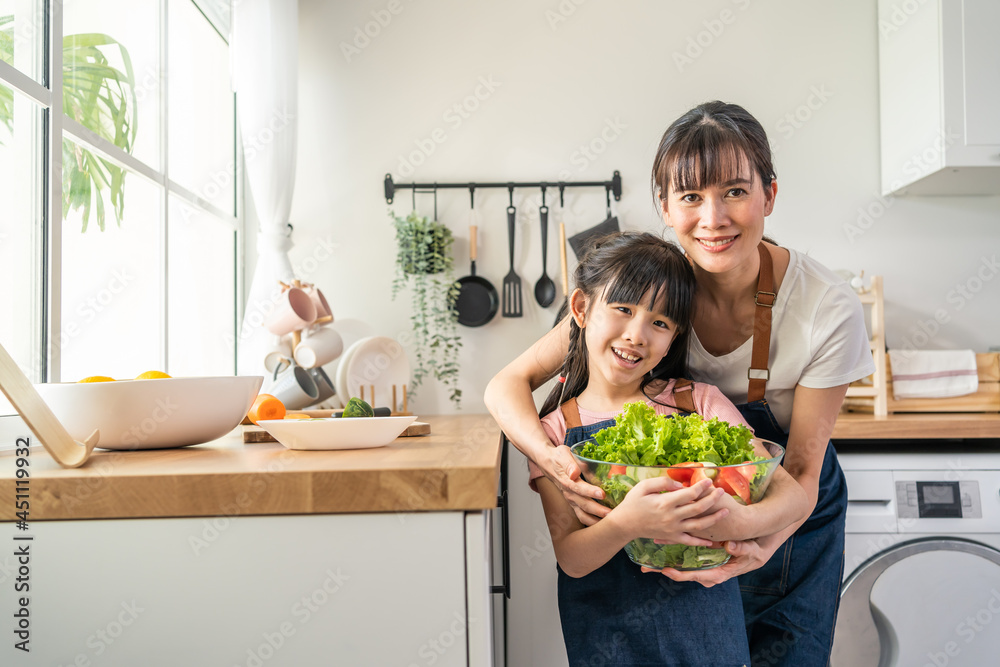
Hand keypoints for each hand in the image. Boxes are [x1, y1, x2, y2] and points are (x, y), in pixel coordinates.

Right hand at [542, 445, 610, 525]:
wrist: (548, 463)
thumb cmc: (558, 457)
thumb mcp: (563, 455)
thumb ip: (570, 464)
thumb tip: (574, 473)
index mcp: (567, 481)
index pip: (579, 488)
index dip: (590, 492)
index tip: (602, 494)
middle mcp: (569, 493)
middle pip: (583, 505)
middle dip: (597, 510)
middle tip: (611, 514)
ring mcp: (571, 500)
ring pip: (583, 514)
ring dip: (595, 520)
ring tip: (610, 521)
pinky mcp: (574, 504)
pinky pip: (582, 517)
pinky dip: (592, 522)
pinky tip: (603, 523)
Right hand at [616, 478, 728, 546]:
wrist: (624, 525)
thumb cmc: (633, 503)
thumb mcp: (643, 486)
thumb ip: (662, 483)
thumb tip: (680, 485)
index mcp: (665, 502)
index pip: (689, 493)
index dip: (701, 486)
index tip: (709, 480)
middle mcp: (672, 517)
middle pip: (698, 507)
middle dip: (712, 499)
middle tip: (722, 492)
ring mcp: (673, 529)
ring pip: (699, 525)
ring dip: (714, 518)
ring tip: (726, 511)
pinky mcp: (672, 537)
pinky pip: (690, 541)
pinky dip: (701, 542)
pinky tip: (712, 540)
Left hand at [641, 538, 772, 586]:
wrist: (756, 553)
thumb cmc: (754, 552)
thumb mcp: (751, 550)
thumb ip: (742, 548)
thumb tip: (730, 546)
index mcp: (718, 574)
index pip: (696, 576)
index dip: (680, 574)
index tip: (666, 571)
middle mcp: (708, 574)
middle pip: (684, 575)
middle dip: (664, 572)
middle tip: (645, 569)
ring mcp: (704, 569)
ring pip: (682, 570)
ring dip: (664, 567)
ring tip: (646, 565)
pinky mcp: (703, 563)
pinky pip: (686, 564)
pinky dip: (673, 560)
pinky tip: (660, 554)